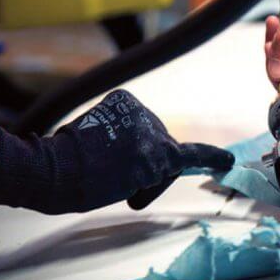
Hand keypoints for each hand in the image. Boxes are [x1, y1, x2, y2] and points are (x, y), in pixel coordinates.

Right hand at [0, 90, 233, 213]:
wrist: (52, 170)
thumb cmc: (62, 159)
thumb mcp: (91, 133)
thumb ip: (118, 137)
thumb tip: (143, 159)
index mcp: (123, 99)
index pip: (144, 131)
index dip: (130, 152)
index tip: (106, 157)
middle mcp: (141, 110)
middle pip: (158, 144)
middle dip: (141, 165)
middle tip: (108, 174)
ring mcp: (150, 132)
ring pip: (164, 161)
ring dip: (145, 178)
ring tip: (115, 179)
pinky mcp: (156, 156)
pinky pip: (191, 158)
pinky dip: (211, 158)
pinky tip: (227, 160)